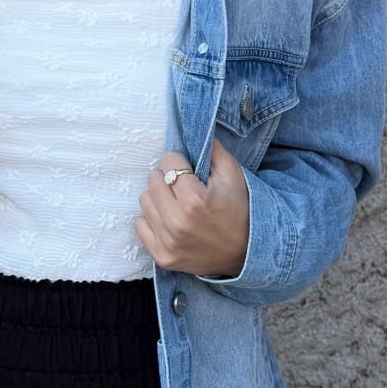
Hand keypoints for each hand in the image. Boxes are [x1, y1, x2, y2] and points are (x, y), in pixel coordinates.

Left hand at [136, 137, 248, 277]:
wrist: (246, 254)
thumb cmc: (240, 211)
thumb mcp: (234, 175)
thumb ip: (213, 150)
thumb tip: (194, 131)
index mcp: (194, 199)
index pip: (168, 162)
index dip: (179, 161)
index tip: (188, 169)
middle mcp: (177, 222)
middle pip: (152, 181)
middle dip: (166, 178)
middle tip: (182, 186)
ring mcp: (168, 242)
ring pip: (144, 201)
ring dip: (158, 198)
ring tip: (176, 203)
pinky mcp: (163, 256)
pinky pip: (140, 225)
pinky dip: (151, 219)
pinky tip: (169, 220)